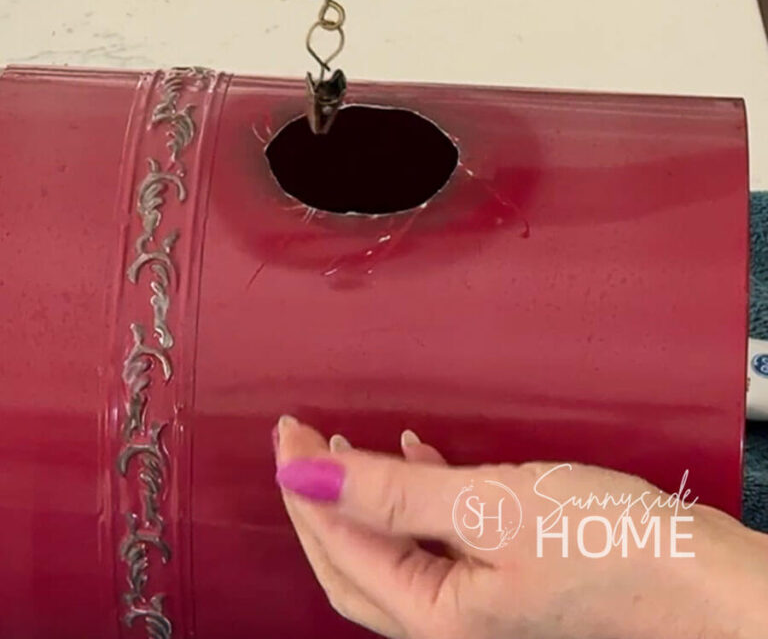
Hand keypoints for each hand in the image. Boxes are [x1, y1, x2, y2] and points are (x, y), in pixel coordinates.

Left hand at [274, 417, 767, 638]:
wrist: (702, 579)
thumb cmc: (609, 545)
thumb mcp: (490, 504)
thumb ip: (391, 493)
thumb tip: (305, 475)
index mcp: (435, 619)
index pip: (339, 548)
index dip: (304, 486)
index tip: (287, 431)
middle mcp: (448, 626)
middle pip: (352, 563)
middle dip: (317, 503)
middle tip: (298, 439)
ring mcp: (477, 609)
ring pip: (390, 554)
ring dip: (361, 501)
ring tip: (343, 447)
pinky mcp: (505, 583)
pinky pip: (437, 545)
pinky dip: (415, 503)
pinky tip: (418, 458)